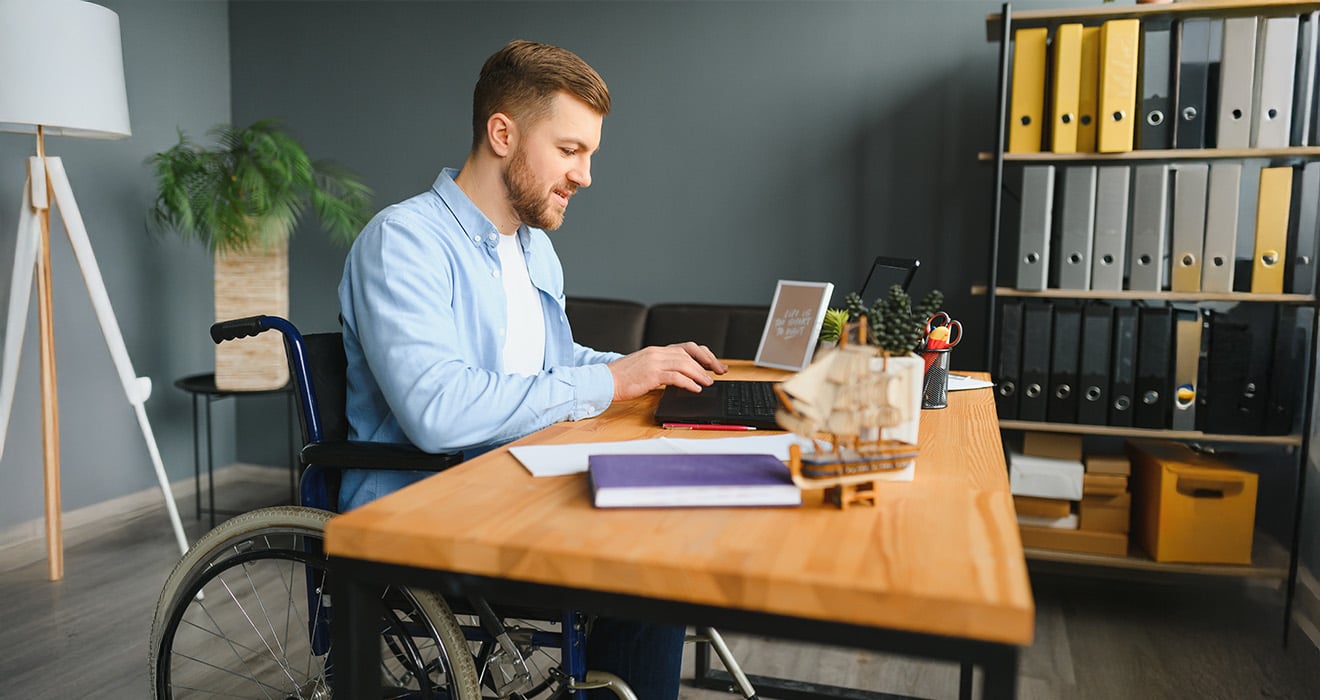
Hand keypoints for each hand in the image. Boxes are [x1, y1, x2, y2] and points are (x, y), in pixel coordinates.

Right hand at [608, 342, 727, 400]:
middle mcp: (657, 352)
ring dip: (700, 373)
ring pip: (685, 363)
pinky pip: (675, 376)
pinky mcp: (650, 374)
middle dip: (708, 362)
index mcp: (657, 350)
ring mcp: (654, 362)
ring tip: (709, 382)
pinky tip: (696, 388)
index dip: (704, 354)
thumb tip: (681, 378)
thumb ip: (661, 369)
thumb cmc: (622, 378)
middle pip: (689, 353)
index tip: (715, 364)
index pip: (686, 347)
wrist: (604, 381)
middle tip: (720, 372)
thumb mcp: (644, 369)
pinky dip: (688, 382)